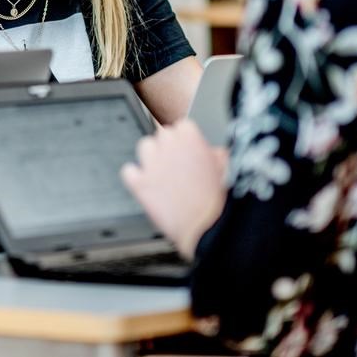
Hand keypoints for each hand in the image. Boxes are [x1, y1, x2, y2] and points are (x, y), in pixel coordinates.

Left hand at [121, 120, 228, 258]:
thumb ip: (216, 155)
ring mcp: (152, 164)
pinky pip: (128, 170)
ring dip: (152, 157)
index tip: (190, 150)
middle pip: (162, 134)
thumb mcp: (227, 171)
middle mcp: (169, 147)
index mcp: (191, 138)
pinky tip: (147, 185)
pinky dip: (135, 176)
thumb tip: (213, 152)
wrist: (208, 230)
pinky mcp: (139, 183)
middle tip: (179, 165)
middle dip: (170, 147)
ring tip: (164, 174)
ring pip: (145, 147)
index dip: (186, 140)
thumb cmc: (220, 203)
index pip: (182, 126)